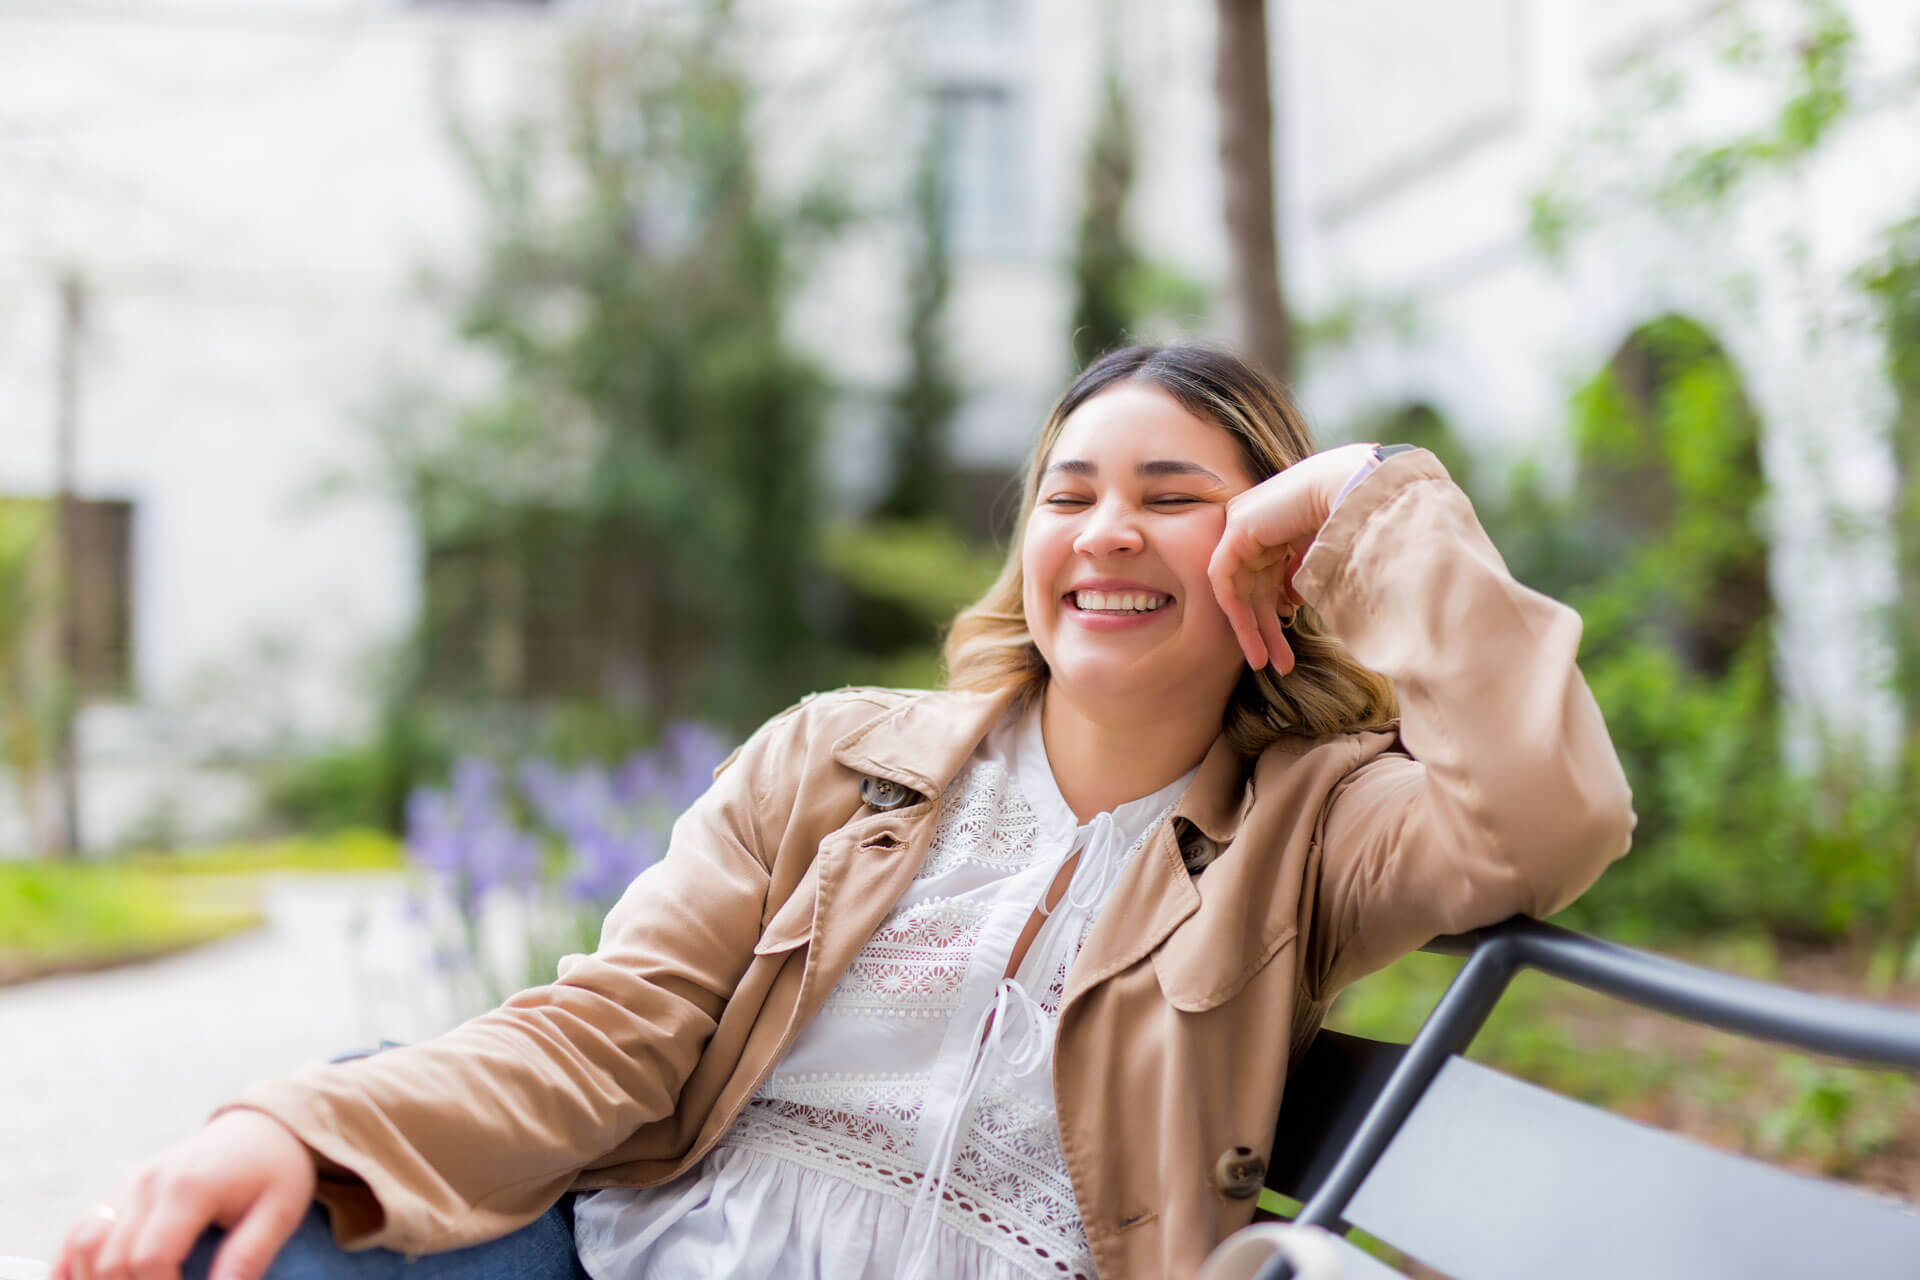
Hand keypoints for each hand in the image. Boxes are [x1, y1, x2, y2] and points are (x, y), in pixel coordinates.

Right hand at [53, 1109, 315, 1279]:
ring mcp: (131, 1183)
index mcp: (189, 1187)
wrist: (264, 1126)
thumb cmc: (275, 1170)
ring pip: (86, 1243)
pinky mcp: (124, 1188)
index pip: (150, 1259)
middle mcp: (149, 1182)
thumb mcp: (279, 1212)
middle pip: (112, 1258)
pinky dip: (73, 1260)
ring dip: (95, 1278)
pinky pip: (82, 1227)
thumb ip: (247, 1256)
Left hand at [1207, 443, 1376, 673]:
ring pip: (1239, 589)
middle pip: (1255, 588)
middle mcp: (1255, 526)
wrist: (1351, 490)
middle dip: (1267, 630)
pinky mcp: (1234, 530)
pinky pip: (1224, 579)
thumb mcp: (1320, 556)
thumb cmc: (1349, 518)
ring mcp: (1241, 525)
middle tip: (1278, 664)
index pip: (1268, 580)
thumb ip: (1299, 577)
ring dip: (1252, 629)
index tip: (1289, 645)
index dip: (1277, 615)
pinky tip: (1250, 637)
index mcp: (1276, 528)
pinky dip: (1236, 610)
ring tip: (1265, 663)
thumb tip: (1290, 602)